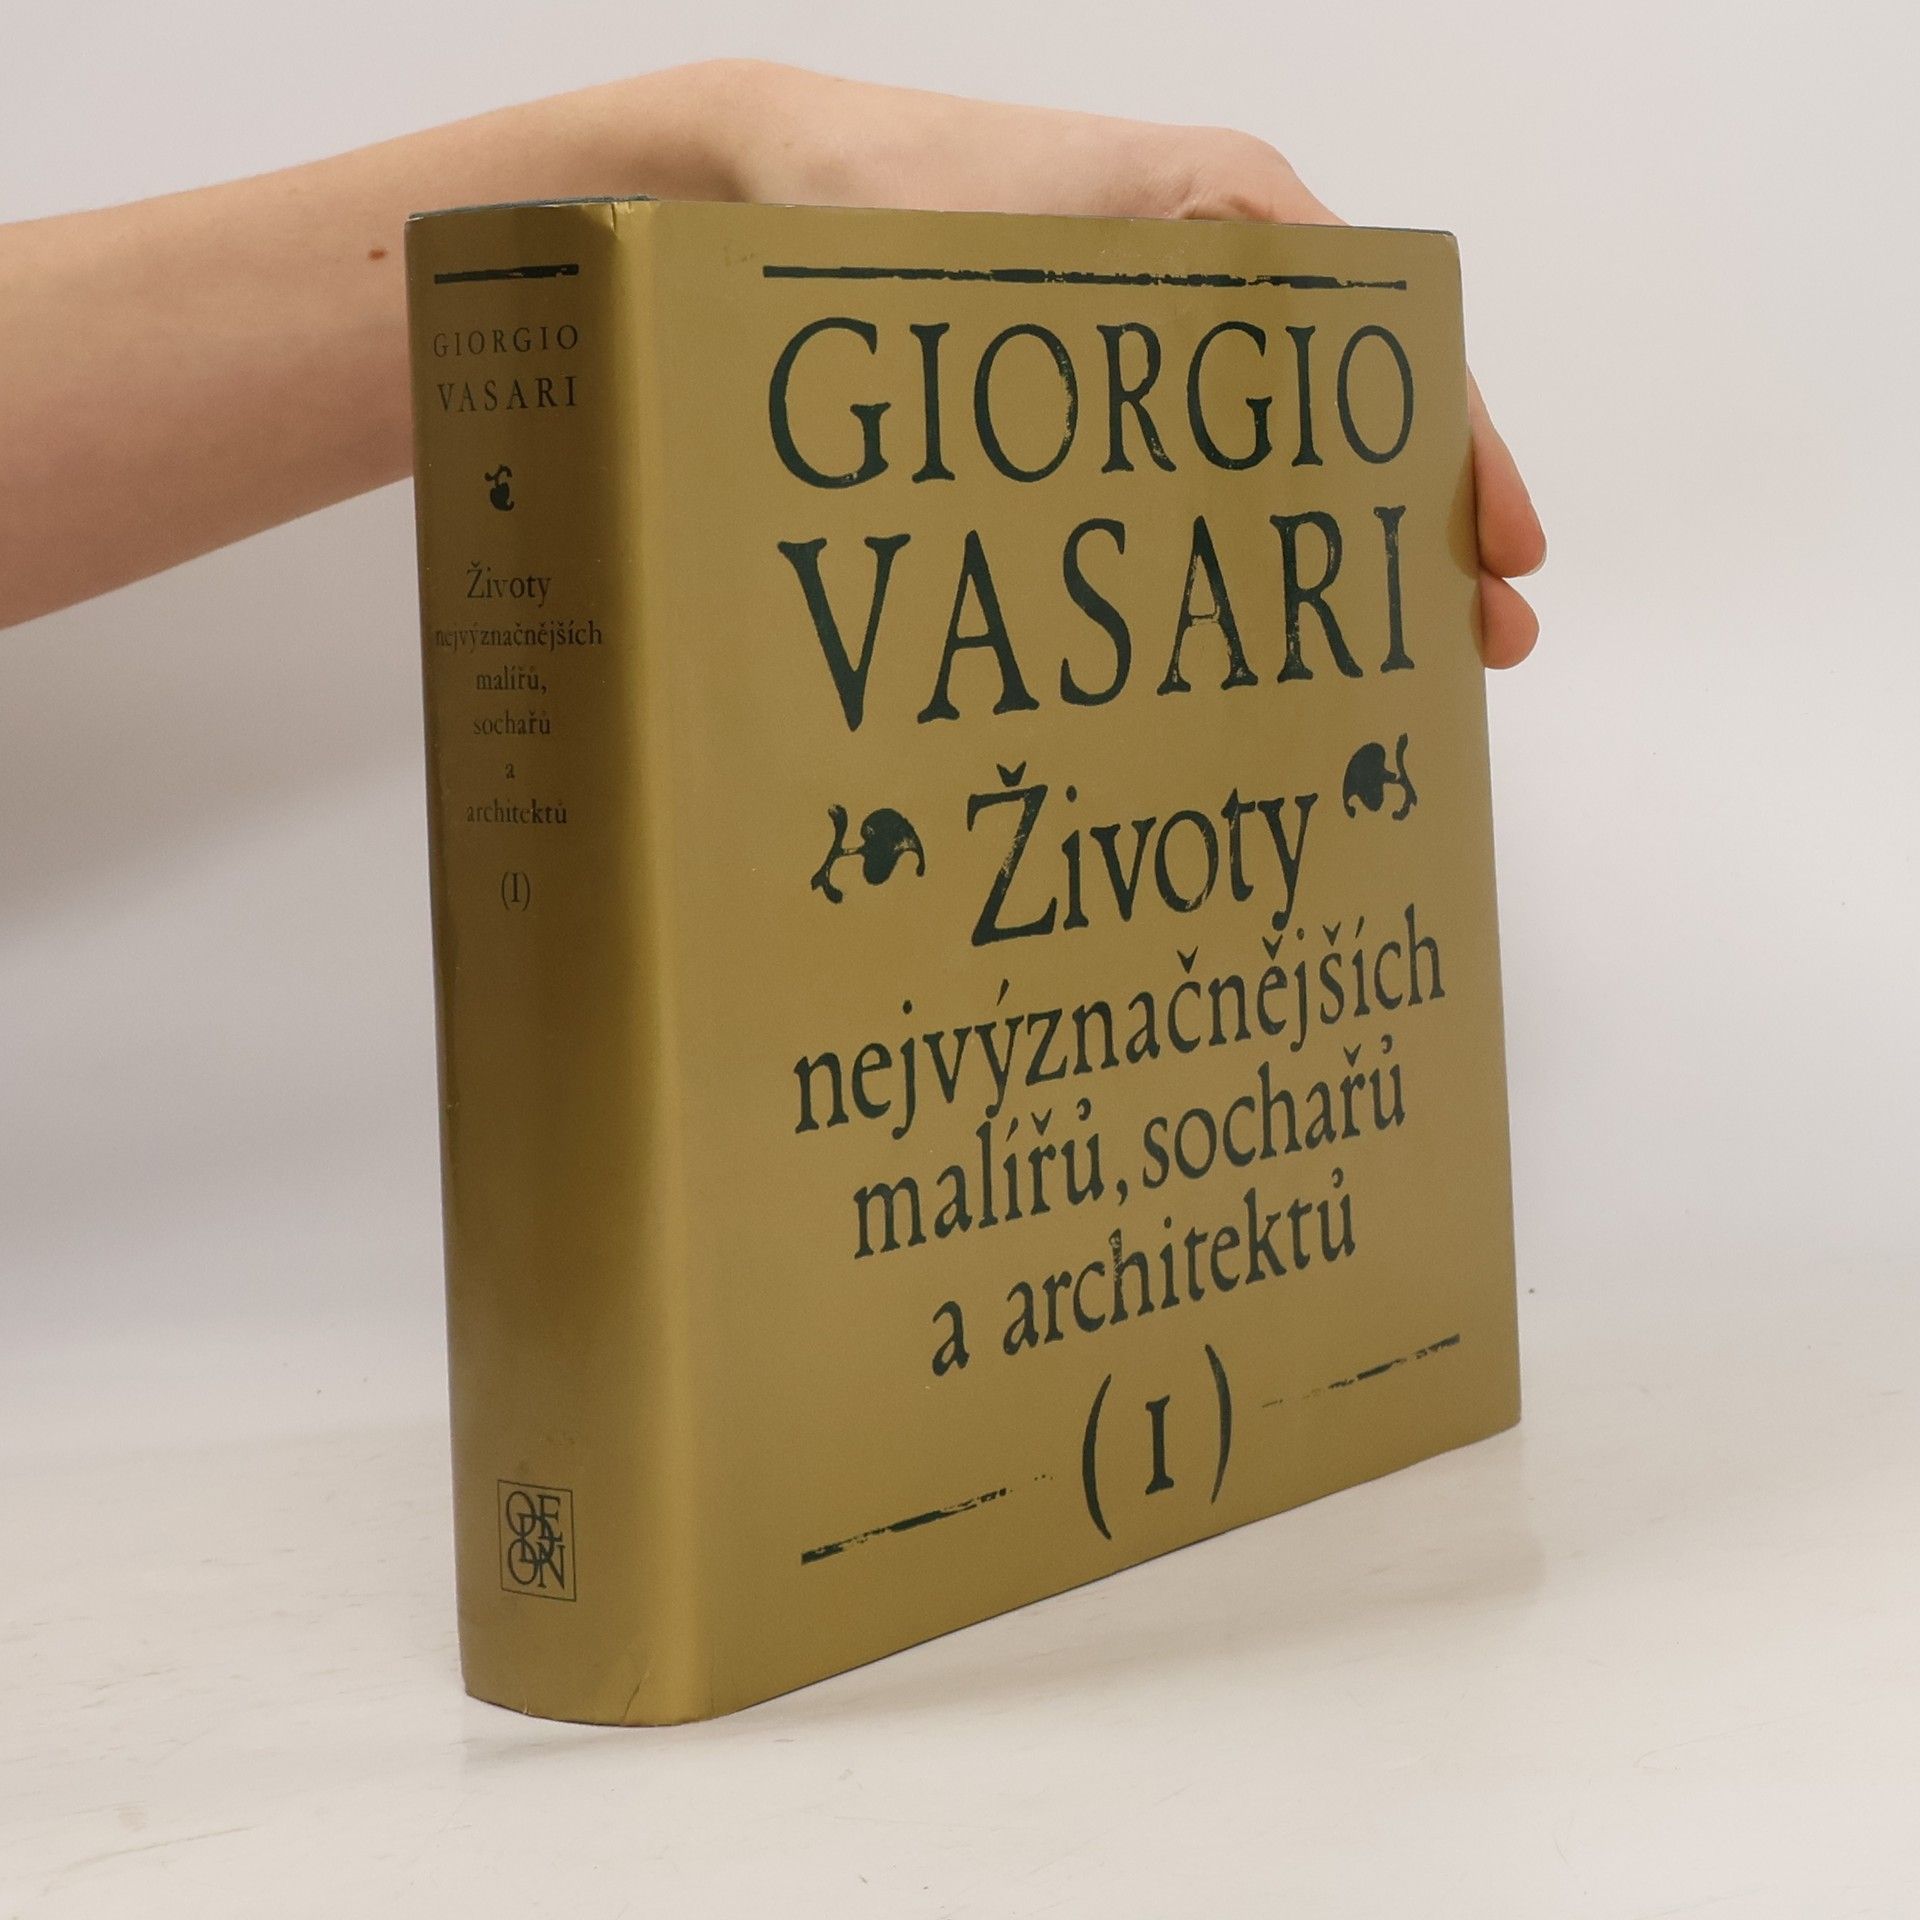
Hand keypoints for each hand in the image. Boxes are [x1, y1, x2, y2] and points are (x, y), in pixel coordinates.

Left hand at [700, 62, 1545, 665]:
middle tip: (1474, 647)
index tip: (1504, 558)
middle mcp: (1209, 263)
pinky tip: (1256, 612)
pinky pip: (1205, 452)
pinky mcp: (1098, 374)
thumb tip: (1273, 477)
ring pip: (1287, 441)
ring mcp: (1155, 325)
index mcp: (1228, 212)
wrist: (767, 184)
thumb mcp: (1029, 266)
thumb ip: (1153, 341)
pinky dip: (1247, 528)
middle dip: (1419, 525)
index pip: (1390, 346)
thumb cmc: (884, 199)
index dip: (1456, 460)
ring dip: (1339, 542)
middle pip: (1358, 403)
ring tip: (1387, 656)